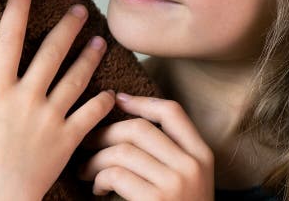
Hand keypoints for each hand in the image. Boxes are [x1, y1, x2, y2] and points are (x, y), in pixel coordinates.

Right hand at [0, 0, 116, 200]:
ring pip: (76, 78)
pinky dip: (103, 103)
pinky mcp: (67, 138)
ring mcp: (49, 117)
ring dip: (90, 57)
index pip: (7, 39)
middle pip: (51, 52)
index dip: (17, 9)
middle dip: (67, 27)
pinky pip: (91, 114)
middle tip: (80, 8)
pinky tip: (111, 93)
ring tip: (100, 41)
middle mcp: (26, 98)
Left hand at [77, 94, 214, 199]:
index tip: (116, 99)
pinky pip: (116, 175)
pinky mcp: (157, 200)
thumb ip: (169, 154)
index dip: (141, 102)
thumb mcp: (188, 181)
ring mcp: (176, 183)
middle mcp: (192, 165)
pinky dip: (98, 180)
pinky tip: (97, 191)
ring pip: (122, 150)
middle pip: (139, 128)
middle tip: (86, 145)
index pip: (172, 112)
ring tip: (86, 171)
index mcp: (203, 156)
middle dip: (105, 133)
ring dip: (95, 159)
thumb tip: (128, 118)